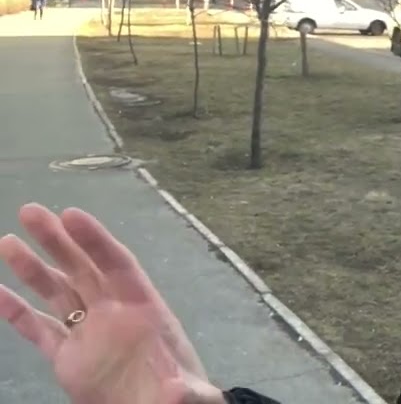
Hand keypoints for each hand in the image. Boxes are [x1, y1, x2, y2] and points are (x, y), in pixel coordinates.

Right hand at [0, 203, 224, 403]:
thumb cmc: (175, 395)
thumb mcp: (186, 392)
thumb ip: (186, 390)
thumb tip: (182, 393)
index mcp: (143, 308)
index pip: (117, 265)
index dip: (95, 240)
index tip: (71, 214)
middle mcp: (113, 312)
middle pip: (83, 268)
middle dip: (58, 240)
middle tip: (31, 211)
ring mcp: (89, 332)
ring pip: (57, 292)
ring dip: (34, 268)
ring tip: (8, 241)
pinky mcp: (68, 357)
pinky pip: (39, 329)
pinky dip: (17, 311)